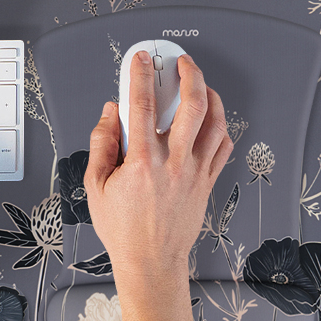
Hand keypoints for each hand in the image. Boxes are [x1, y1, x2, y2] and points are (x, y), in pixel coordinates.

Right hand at [84, 51, 231, 280]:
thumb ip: (101, 144)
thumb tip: (110, 114)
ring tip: (202, 84)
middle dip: (189, 75)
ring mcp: (195, 173)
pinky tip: (213, 119)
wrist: (150, 261)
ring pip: (216, 123)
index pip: (143, 105)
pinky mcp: (207, 183)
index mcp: (142, 161)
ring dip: (211, 96)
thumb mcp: (96, 186)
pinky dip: (222, 127)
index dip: (140, 75)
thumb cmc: (123, 229)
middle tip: (182, 62)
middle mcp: (173, 163)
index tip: (140, 59)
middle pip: (192, 105)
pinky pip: (224, 148)